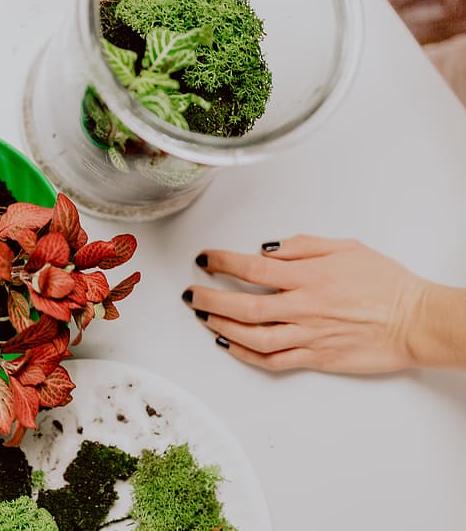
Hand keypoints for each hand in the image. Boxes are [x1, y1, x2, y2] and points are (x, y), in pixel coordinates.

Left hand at [182, 235, 465, 373]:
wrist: (415, 321)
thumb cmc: (385, 282)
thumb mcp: (346, 247)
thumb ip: (302, 245)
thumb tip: (265, 249)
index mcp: (309, 277)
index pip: (252, 269)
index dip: (222, 262)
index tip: (203, 258)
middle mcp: (304, 307)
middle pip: (244, 306)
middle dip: (210, 299)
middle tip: (190, 294)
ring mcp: (309, 336)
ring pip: (253, 337)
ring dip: (222, 327)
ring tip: (203, 317)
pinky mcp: (316, 358)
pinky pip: (273, 360)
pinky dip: (246, 354)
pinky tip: (229, 345)